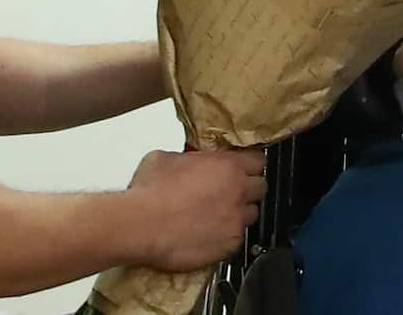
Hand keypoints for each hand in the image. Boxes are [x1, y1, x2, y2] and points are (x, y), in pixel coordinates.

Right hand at [128, 148, 265, 271]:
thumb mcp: (168, 158)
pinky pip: (238, 238)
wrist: (141, 225)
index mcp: (228, 166)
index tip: (244, 168)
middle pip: (261, 187)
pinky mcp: (229, 245)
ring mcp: (236, 220)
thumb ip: (191, 158)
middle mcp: (238, 192)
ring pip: (252, 214)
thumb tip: (189, 162)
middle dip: (249, 188)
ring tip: (220, 214)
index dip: (250, 164)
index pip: (258, 160)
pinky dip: (228, 234)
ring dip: (240, 212)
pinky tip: (210, 232)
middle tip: (231, 191)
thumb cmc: (150, 192)